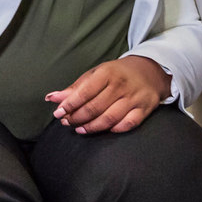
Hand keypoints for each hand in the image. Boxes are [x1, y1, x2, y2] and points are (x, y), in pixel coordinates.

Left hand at [45, 56, 170, 134]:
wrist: (149, 71)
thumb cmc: (116, 73)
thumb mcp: (95, 74)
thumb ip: (75, 88)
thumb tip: (52, 98)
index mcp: (107, 73)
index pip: (85, 92)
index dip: (69, 105)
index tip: (58, 113)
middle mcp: (121, 85)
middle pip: (95, 107)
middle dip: (77, 117)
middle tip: (67, 122)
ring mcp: (134, 98)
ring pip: (110, 118)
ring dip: (92, 127)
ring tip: (80, 129)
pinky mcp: (144, 109)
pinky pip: (128, 124)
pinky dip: (115, 129)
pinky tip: (104, 130)